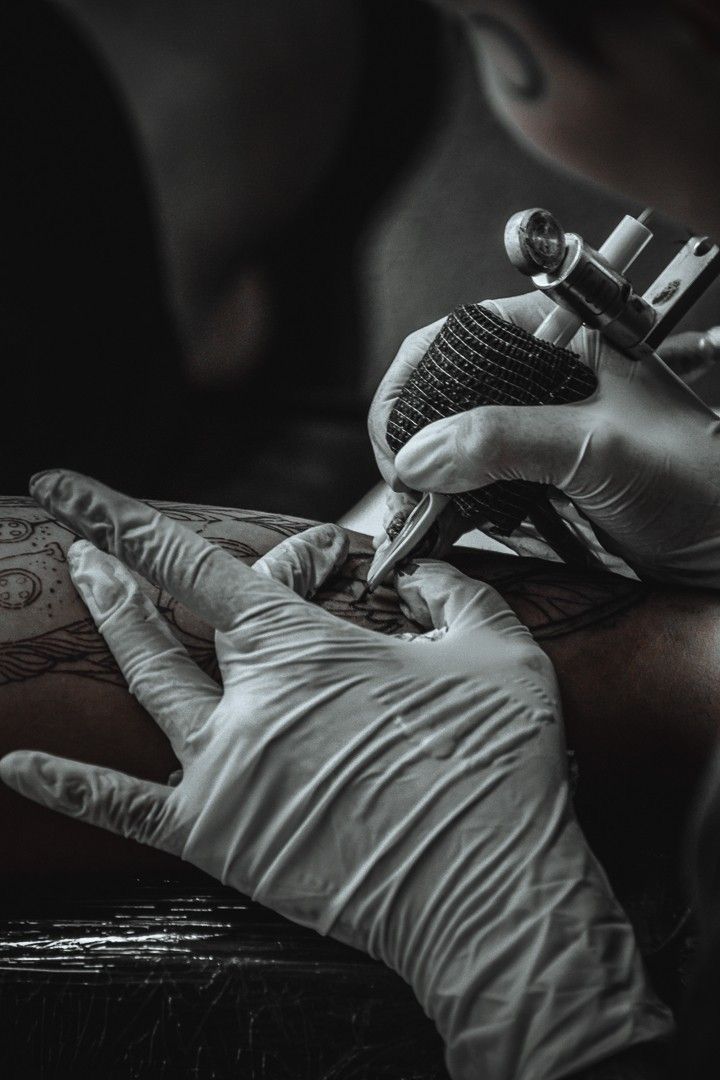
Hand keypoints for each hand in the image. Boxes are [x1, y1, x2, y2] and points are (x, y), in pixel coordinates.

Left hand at [0, 470, 670, 1079]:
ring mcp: (222, 770)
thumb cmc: (495, 765)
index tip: (71, 486)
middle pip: (183, 618)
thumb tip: (420, 571)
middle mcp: (246, 699)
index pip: (193, 563)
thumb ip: (452, 591)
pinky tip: (14, 764)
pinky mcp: (218, 836)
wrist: (484, 892)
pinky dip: (70, 786)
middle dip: (147, 570)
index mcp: (301, 646)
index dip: (127, 517)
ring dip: (111, 629)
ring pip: (148, 685)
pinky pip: (125, 808)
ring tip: (80, 579)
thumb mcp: (496, 650)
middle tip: (105, 543)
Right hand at [369, 295, 719, 586]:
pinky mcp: (540, 475)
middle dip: (415, 437)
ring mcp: (540, 427)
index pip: (456, 337)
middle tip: (407, 487)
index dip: (414, 386)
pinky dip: (451, 502)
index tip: (401, 445)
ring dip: (429, 477)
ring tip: (419, 513)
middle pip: (446, 390)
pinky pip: (476, 480)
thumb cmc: (698, 482)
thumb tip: (420, 454)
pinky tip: (442, 524)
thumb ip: (504, 441)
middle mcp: (544, 375)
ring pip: (456, 439)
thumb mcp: (597, 448)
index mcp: (562, 335)